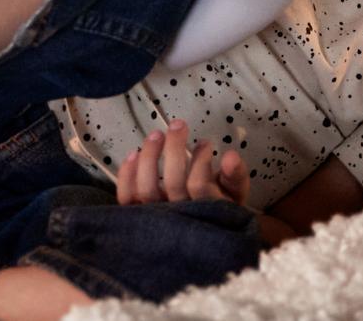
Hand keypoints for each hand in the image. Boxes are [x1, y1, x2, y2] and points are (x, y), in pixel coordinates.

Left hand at [116, 118, 249, 208]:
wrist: (203, 235)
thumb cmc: (219, 207)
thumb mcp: (234, 193)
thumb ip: (235, 175)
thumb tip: (231, 156)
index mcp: (207, 212)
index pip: (200, 185)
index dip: (201, 160)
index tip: (205, 142)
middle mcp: (181, 219)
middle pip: (173, 184)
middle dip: (175, 149)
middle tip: (179, 125)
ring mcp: (157, 220)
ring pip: (147, 190)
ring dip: (150, 156)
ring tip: (157, 134)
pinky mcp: (138, 217)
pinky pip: (128, 197)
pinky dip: (127, 174)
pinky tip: (134, 154)